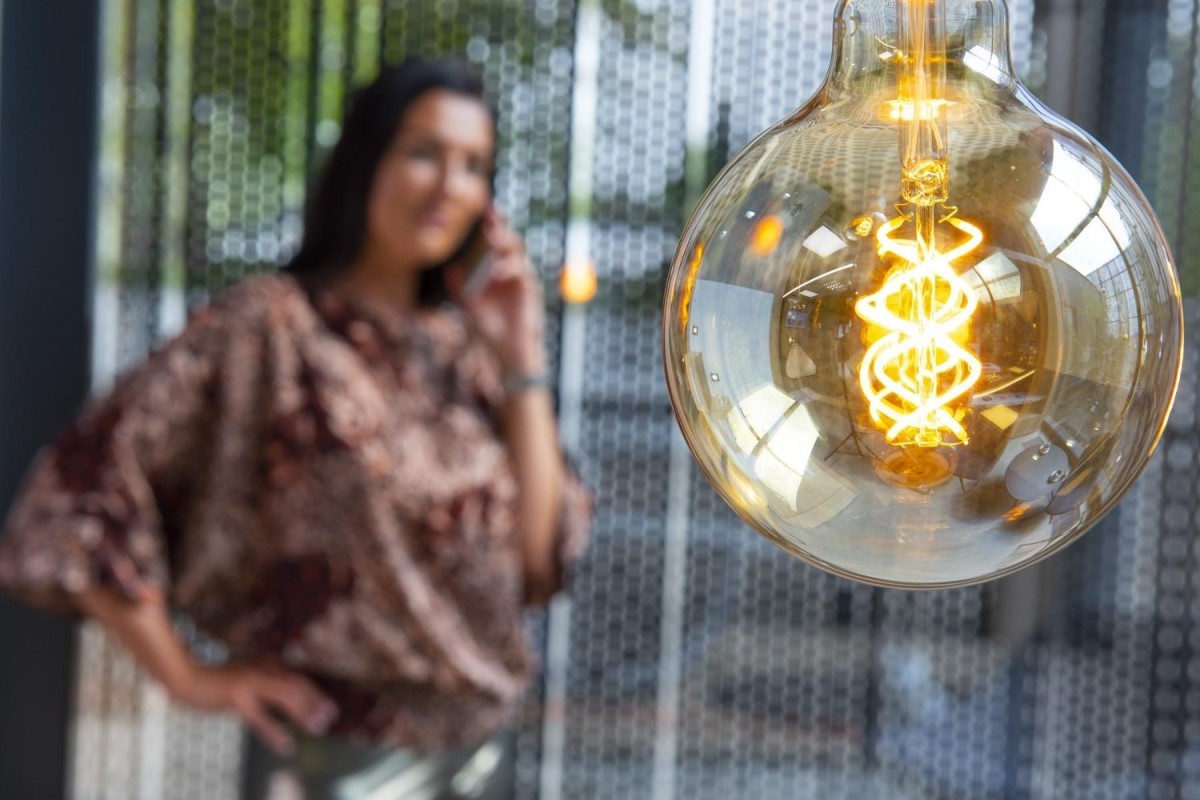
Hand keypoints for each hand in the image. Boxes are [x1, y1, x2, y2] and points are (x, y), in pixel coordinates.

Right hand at [167, 661, 337, 755]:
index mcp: (264, 666)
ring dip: (304, 712)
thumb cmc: (216, 683)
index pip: (296, 678)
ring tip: (319, 727)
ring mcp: (249, 683)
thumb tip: (282, 695)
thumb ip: (263, 683)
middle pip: (296, 685)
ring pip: (285, 697)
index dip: (315, 692)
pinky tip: (286, 745)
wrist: (187, 679)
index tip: (330, 706)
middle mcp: (261, 670)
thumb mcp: (245, 679)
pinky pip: (260, 718)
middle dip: (316, 701)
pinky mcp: (236, 698)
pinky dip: (275, 732)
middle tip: (331, 717)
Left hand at [448, 207, 546, 374]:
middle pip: (505, 239)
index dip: (487, 226)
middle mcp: (508, 268)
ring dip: (505, 242)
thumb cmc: (491, 329)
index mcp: (493, 269)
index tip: (479, 210)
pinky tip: (497, 272)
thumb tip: (449, 267)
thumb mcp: (469, 306)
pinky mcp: (529, 287)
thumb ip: (460, 286)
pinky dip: (509, 268)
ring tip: (492, 238)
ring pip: (516, 250)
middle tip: (490, 214)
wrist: (509, 351)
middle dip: (499, 225)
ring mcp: (520, 276)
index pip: (490, 242)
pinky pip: (521, 270)